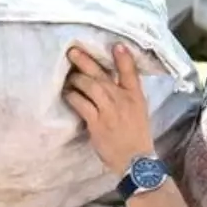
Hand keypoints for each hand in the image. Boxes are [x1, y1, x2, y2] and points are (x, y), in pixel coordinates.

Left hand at [63, 44, 154, 174]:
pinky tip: (67, 94)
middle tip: (73, 51)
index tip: (116, 45)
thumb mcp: (139, 111)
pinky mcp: (97, 123)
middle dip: (86, 62)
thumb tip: (109, 82)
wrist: (136, 161)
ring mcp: (109, 111)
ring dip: (77, 79)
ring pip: (90, 87)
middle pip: (102, 76)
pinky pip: (81, 104)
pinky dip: (73, 97)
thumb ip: (126, 95)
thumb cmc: (136, 136)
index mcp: (136, 97)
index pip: (131, 73)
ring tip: (68, 76)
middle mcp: (123, 100)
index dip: (124, 57)